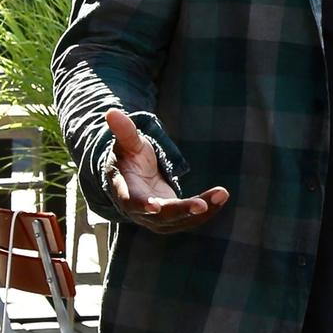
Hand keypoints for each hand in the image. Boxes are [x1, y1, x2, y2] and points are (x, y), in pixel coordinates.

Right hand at [104, 109, 227, 233]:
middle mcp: (140, 211)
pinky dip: (208, 209)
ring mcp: (157, 219)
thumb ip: (124, 131)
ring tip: (221, 194)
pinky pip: (191, 218)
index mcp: (125, 191)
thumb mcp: (127, 143)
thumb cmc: (128, 157)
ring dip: (202, 211)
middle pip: (162, 217)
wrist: (133, 178)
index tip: (155, 207)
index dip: (142, 205)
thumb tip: (111, 112)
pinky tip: (221, 196)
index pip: (132, 201)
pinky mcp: (173, 219)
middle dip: (182, 210)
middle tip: (201, 205)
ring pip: (180, 220)